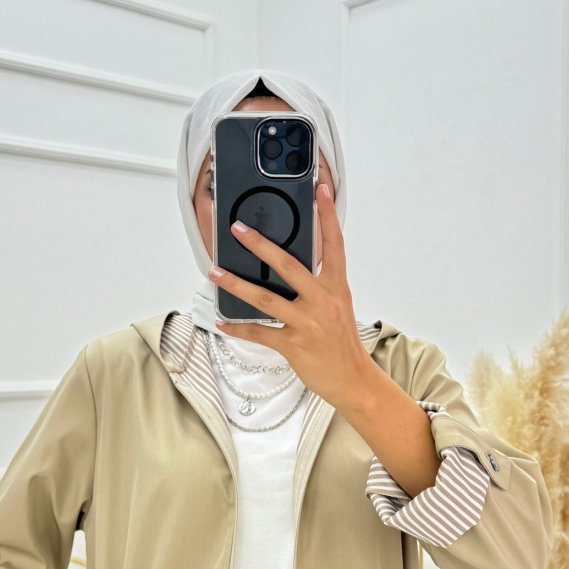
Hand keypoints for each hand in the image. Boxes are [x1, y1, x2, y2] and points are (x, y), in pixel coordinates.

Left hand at [208, 182, 371, 410]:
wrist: (353, 379)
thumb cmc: (341, 342)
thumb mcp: (337, 305)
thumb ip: (318, 284)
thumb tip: (287, 268)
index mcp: (336, 287)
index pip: (333, 244)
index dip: (328, 215)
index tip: (321, 190)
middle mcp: (323, 300)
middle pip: (288, 265)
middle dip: (260, 245)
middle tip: (239, 229)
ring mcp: (308, 323)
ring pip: (266, 299)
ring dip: (236, 284)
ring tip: (215, 272)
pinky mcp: (294, 345)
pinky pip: (260, 333)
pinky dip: (239, 328)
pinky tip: (223, 322)